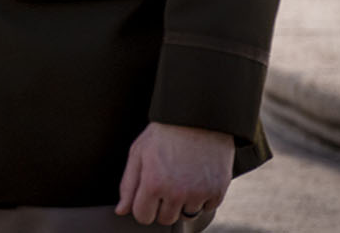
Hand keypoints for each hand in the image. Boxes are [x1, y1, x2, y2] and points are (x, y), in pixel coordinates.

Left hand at [115, 122, 232, 224]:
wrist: (197, 119)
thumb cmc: (164, 134)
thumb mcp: (138, 153)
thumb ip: (128, 184)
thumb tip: (122, 210)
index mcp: (153, 183)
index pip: (143, 217)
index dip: (143, 208)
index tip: (146, 197)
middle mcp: (177, 193)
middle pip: (165, 219)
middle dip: (162, 206)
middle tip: (165, 184)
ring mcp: (199, 193)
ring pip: (187, 215)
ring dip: (183, 203)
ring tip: (181, 179)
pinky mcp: (218, 191)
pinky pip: (207, 208)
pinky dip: (202, 198)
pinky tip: (196, 178)